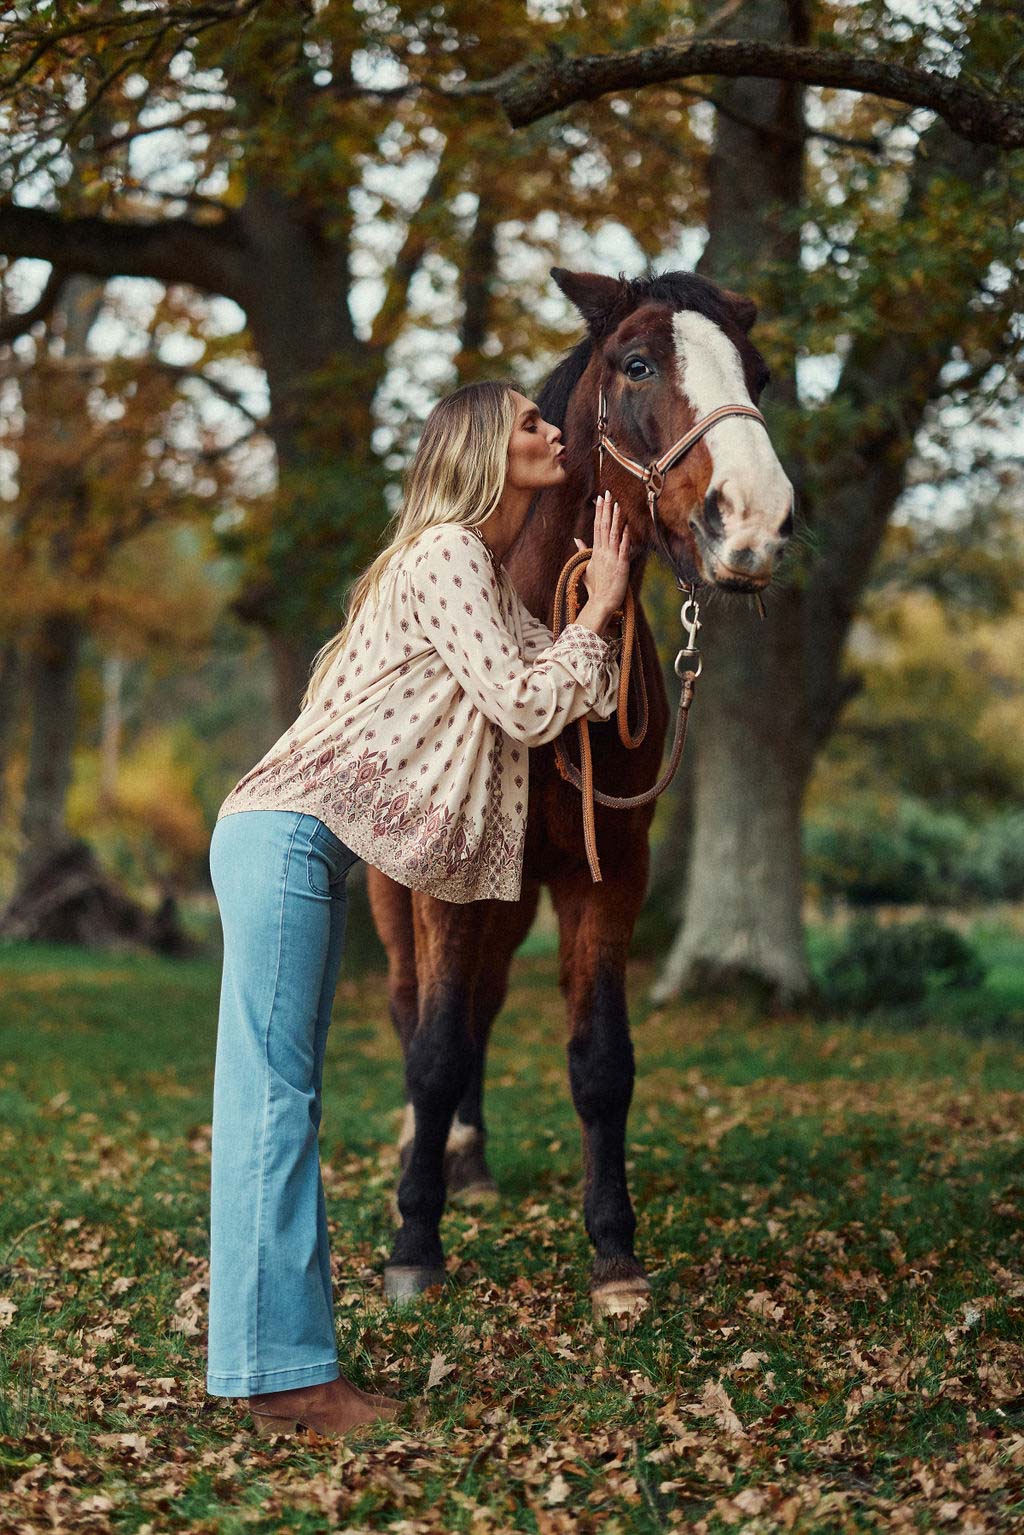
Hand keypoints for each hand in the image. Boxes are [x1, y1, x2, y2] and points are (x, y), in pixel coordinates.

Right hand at [573, 491, 630, 613]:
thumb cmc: (596, 587)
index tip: (600, 499)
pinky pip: (623, 549)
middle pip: (604, 526)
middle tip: (607, 494)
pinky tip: (626, 526)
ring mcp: (612, 558)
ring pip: (613, 534)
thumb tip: (577, 539)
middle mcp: (603, 552)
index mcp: (596, 551)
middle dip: (606, 509)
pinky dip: (625, 537)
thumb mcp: (586, 567)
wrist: (601, 603)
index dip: (599, 512)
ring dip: (615, 519)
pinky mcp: (621, 566)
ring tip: (617, 504)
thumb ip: (583, 551)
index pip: (597, 527)